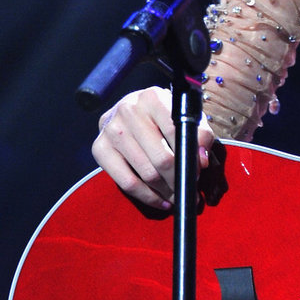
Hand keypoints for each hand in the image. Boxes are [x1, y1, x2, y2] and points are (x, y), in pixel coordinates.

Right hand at [92, 85, 214, 209]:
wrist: (130, 110)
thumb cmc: (163, 116)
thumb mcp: (185, 116)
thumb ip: (199, 133)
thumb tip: (200, 161)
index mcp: (153, 98)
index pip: (177, 133)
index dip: (191, 158)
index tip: (198, 172)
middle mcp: (129, 110)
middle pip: (162, 158)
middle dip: (179, 179)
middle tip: (189, 189)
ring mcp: (111, 130)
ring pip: (146, 173)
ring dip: (167, 191)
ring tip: (178, 197)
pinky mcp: (99, 148)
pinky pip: (127, 183)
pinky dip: (148, 197)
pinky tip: (162, 201)